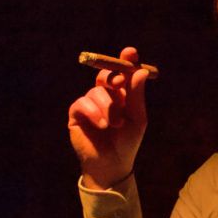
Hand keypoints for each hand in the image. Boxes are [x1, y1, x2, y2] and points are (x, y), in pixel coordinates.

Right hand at [67, 47, 149, 189]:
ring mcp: (89, 103)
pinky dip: (94, 112)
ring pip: (97, 91)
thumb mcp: (137, 118)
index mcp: (122, 94)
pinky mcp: (76, 114)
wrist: (112, 165)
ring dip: (108, 107)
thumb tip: (140, 71)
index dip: (126, 60)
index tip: (130, 52)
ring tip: (115, 125)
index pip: (123, 72)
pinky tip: (103, 125)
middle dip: (113, 77)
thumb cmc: (127, 142)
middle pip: (106, 74)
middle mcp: (105, 95)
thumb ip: (137, 95)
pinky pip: (82, 103)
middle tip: (119, 83)